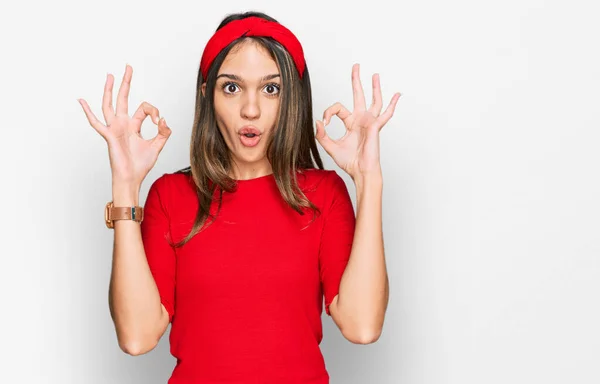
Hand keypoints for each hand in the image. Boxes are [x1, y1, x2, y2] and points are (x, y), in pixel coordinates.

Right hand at [78, 64, 171, 185]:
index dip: (154, 111)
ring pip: (109, 105)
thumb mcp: (157, 146)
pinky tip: (82, 101)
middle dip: (126, 83)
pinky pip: (97, 123)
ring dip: (110, 90)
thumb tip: (163, 119)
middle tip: (128, 67)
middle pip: (123, 98)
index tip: (159, 122)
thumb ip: (163, 133)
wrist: (131, 179)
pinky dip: (88, 112)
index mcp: (133, 126)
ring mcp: (114, 129)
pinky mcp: (109, 136)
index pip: (144, 108)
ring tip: (110, 75)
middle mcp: (122, 124)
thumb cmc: (140, 165)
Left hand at [315, 63, 400, 179]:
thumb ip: (322, 135)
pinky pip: (386, 114)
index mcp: (350, 123)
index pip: (338, 108)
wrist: (360, 171)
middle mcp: (361, 120)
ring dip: (375, 87)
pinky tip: (397, 95)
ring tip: (374, 74)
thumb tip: (318, 121)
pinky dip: (392, 104)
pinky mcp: (375, 127)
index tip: (325, 121)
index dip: (329, 112)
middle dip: (356, 80)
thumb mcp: (330, 147)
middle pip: (358, 95)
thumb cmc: (349, 162)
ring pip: (374, 100)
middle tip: (356, 66)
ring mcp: (369, 122)